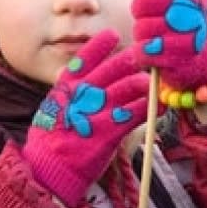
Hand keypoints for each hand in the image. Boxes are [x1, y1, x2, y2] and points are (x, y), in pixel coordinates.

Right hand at [22, 30, 149, 207]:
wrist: (47, 171)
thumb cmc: (50, 140)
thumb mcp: (51, 108)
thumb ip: (66, 91)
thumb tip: (75, 74)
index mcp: (66, 86)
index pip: (85, 58)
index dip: (100, 44)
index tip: (113, 35)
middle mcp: (83, 93)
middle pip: (115, 67)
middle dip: (132, 59)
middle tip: (142, 57)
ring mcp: (99, 111)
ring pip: (131, 85)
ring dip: (145, 83)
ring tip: (150, 84)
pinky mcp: (112, 131)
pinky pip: (138, 112)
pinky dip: (152, 107)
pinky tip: (159, 106)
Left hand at [126, 0, 206, 92]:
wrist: (204, 52)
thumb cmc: (182, 12)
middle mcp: (193, 2)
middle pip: (143, 2)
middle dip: (138, 10)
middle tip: (146, 14)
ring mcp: (191, 30)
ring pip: (142, 28)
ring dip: (141, 32)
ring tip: (152, 33)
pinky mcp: (184, 56)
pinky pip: (146, 50)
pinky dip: (143, 52)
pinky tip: (149, 50)